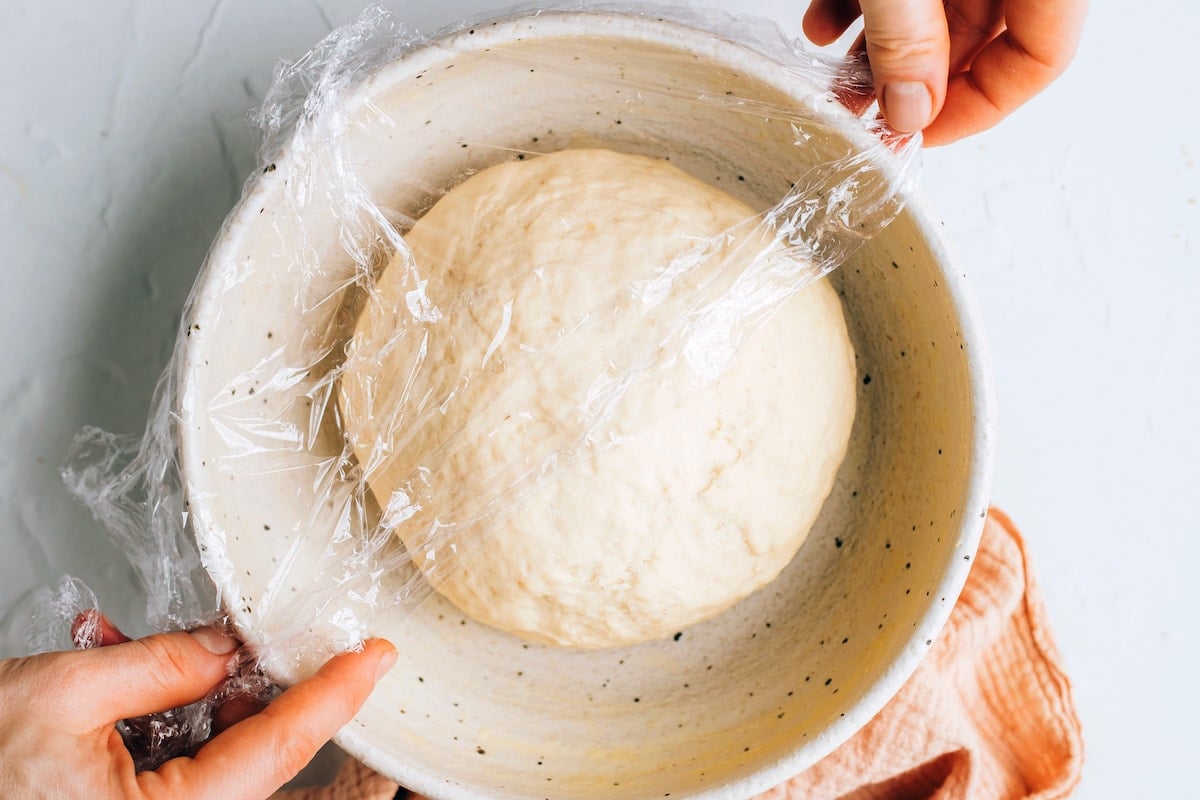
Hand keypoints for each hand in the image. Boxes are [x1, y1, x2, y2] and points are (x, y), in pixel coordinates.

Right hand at [0, 613, 396, 799]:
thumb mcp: (65, 692)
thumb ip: (165, 662)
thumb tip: (231, 645)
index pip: (282, 744)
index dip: (335, 693)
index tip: (375, 656)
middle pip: (263, 757)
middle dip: (274, 696)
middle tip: (289, 648)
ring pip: (225, 761)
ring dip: (212, 700)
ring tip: (175, 652)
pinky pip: (186, 771)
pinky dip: (176, 720)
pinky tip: (145, 676)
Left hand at [803, 0, 1087, 144]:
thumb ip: (907, 37)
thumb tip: (906, 109)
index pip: (1040, 59)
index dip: (977, 108)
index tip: (916, 134)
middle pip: (983, 38)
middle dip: (911, 81)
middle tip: (861, 114)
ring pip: (938, 10)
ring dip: (880, 50)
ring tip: (834, 80)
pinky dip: (865, 4)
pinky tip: (823, 22)